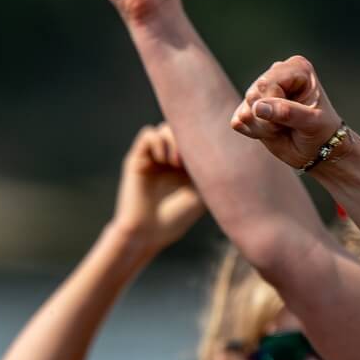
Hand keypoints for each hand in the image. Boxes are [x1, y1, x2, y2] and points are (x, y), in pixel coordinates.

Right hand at [112, 123, 203, 248]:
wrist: (148, 232)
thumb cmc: (176, 218)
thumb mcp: (202, 194)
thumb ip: (209, 170)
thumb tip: (221, 147)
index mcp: (189, 167)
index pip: (198, 140)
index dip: (205, 140)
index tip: (209, 155)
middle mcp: (172, 160)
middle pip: (183, 129)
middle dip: (189, 137)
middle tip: (188, 160)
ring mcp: (154, 158)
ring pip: (165, 128)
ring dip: (173, 140)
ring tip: (175, 163)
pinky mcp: (137, 159)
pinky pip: (148, 134)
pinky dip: (158, 142)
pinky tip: (162, 160)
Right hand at [229, 56, 346, 171]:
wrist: (318, 149)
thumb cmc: (322, 131)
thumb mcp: (312, 122)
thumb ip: (287, 112)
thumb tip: (257, 108)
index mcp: (296, 67)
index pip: (266, 84)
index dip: (278, 105)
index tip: (298, 115)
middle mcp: (275, 73)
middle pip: (253, 95)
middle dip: (270, 119)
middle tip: (290, 124)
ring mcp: (260, 90)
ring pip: (245, 111)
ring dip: (264, 128)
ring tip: (283, 127)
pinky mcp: (248, 108)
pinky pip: (238, 122)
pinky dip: (255, 132)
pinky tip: (272, 131)